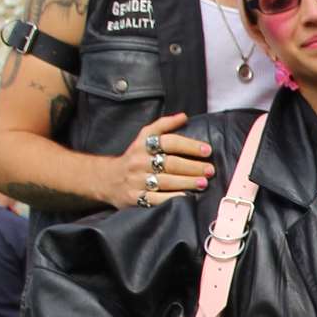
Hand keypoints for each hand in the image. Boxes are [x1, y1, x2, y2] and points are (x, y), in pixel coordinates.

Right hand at [99, 113, 213, 208]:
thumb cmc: (134, 157)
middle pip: (170, 163)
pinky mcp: (134, 198)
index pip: (169, 142)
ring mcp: (136, 181)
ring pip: (165, 181)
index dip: (189, 145)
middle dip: (193, 167)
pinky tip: (185, 197)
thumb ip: (164, 125)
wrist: (107, 178)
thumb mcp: (144, 137)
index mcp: (143, 145)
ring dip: (187, 182)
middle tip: (210, 170)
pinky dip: (171, 198)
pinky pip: (155, 199)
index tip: (207, 150)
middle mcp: (139, 162)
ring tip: (203, 182)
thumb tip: (183, 116)